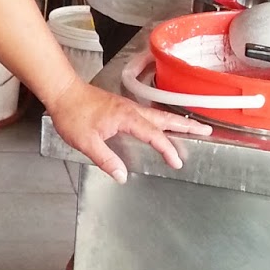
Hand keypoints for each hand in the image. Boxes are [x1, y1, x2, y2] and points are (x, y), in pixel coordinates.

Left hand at [44, 75, 210, 183]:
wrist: (63, 93)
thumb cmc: (73, 115)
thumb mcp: (86, 142)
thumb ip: (105, 159)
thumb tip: (122, 176)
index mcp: (126, 118)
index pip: (154, 135)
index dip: (167, 149)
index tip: (177, 161)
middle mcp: (131, 109)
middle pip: (165, 118)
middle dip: (186, 125)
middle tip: (207, 130)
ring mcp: (127, 106)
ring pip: (158, 114)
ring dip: (177, 120)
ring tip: (193, 127)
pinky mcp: (122, 106)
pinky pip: (149, 113)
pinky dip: (162, 119)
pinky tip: (162, 123)